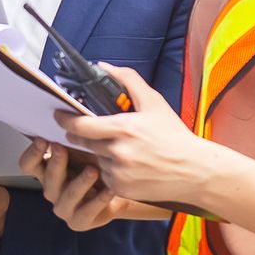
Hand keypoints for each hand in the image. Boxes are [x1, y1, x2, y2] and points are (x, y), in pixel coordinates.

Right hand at [19, 138, 145, 230]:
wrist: (117, 191)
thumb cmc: (97, 165)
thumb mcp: (83, 149)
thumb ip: (73, 136)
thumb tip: (70, 114)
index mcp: (46, 171)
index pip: (28, 164)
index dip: (32, 153)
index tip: (42, 139)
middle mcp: (51, 190)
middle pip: (46, 178)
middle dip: (55, 162)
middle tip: (62, 148)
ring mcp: (64, 208)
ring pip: (65, 196)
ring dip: (79, 182)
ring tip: (93, 170)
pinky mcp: (79, 221)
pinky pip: (86, 212)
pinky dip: (98, 200)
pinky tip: (109, 189)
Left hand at [55, 65, 221, 207]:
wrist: (195, 170)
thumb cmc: (174, 135)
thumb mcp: (153, 102)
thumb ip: (127, 80)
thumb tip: (103, 66)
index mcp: (123, 128)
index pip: (80, 125)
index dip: (65, 120)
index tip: (59, 116)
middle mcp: (117, 152)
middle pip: (84, 142)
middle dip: (87, 136)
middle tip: (100, 132)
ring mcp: (118, 172)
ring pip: (95, 159)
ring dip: (102, 154)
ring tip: (126, 150)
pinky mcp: (120, 188)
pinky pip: (104, 176)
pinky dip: (111, 170)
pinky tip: (130, 165)